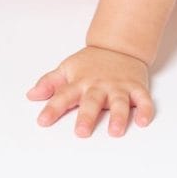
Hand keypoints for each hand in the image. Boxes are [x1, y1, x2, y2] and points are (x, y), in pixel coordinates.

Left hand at [26, 45, 154, 136]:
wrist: (120, 45)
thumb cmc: (92, 62)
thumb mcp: (68, 68)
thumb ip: (50, 82)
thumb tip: (31, 95)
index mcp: (80, 82)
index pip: (63, 95)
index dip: (52, 108)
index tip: (43, 121)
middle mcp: (99, 85)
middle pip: (92, 101)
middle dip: (87, 116)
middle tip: (81, 132)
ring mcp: (119, 86)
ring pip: (119, 102)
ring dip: (118, 116)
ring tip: (115, 131)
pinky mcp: (136, 87)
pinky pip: (143, 99)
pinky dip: (146, 109)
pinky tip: (143, 121)